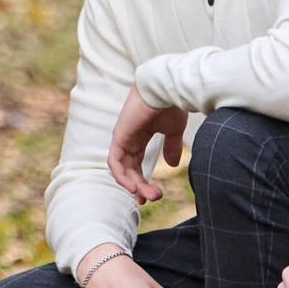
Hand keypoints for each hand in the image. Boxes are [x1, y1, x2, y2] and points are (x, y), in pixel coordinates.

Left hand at [107, 87, 189, 204]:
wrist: (167, 88)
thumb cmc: (171, 104)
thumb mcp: (173, 130)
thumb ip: (171, 147)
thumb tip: (172, 165)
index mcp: (140, 135)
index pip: (136, 162)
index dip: (143, 180)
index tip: (153, 195)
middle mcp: (129, 137)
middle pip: (130, 168)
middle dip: (140, 187)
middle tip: (152, 200)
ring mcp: (122, 137)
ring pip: (123, 168)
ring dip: (134, 185)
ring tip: (146, 197)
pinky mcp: (119, 136)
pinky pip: (115, 161)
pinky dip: (121, 176)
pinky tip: (132, 187)